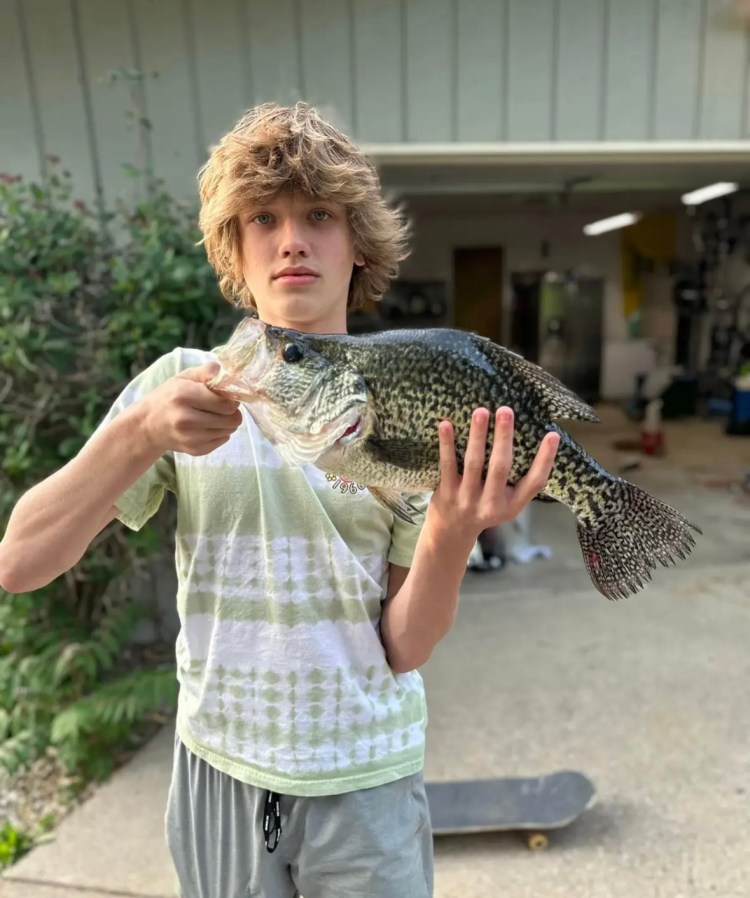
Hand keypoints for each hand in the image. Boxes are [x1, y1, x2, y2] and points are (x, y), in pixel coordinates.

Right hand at [135, 362, 242, 455]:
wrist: (147, 425)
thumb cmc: (169, 397)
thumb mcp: (184, 378)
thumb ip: (205, 372)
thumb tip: (221, 370)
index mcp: (185, 396)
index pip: (226, 404)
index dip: (232, 399)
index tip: (227, 397)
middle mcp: (187, 419)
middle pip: (232, 419)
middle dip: (232, 412)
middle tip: (222, 407)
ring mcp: (191, 438)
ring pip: (229, 430)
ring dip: (227, 422)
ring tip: (212, 415)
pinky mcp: (195, 450)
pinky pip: (222, 440)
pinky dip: (220, 433)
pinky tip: (206, 426)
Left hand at [428, 406, 559, 545]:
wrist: (451, 532)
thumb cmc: (486, 508)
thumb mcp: (509, 503)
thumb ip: (521, 481)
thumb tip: (540, 441)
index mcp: (512, 505)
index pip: (535, 482)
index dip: (545, 459)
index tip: (552, 435)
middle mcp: (491, 504)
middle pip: (500, 467)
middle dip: (504, 438)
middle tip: (506, 411)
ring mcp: (467, 499)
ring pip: (474, 463)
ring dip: (477, 436)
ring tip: (481, 411)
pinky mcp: (446, 493)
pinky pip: (447, 465)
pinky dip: (447, 444)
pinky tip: (446, 425)